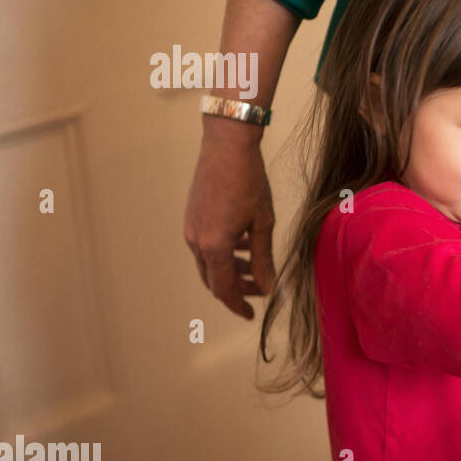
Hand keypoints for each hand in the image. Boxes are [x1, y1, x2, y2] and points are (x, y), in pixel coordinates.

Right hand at [183, 122, 276, 319]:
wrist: (226, 145)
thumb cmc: (249, 181)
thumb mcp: (263, 223)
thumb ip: (264, 259)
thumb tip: (269, 287)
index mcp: (215, 246)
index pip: (224, 289)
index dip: (238, 305)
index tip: (251, 314)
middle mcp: (196, 241)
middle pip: (214, 280)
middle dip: (236, 290)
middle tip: (258, 291)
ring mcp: (190, 229)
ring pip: (208, 264)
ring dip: (230, 271)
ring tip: (254, 268)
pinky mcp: (191, 218)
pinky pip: (204, 247)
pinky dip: (222, 254)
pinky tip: (243, 245)